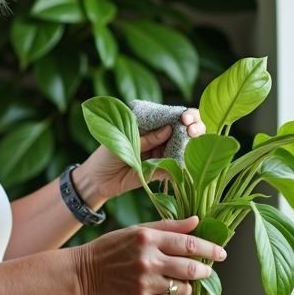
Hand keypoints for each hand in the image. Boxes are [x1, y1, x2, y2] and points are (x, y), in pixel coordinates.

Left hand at [75, 108, 206, 200]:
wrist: (98, 180)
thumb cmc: (107, 154)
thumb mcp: (126, 141)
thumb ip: (147, 138)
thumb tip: (170, 128)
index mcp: (152, 126)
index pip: (174, 116)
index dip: (185, 115)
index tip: (185, 118)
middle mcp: (161, 139)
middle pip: (186, 130)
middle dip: (195, 126)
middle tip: (192, 130)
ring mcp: (164, 155)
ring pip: (186, 148)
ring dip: (194, 144)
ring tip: (193, 140)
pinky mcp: (163, 172)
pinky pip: (178, 168)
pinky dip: (185, 164)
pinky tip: (189, 159)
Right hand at [75, 216, 226, 294]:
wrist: (84, 272)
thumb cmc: (111, 248)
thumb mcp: (138, 230)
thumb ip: (168, 226)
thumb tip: (197, 221)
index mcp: (148, 238)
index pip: (189, 243)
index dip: (210, 249)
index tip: (221, 253)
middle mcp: (148, 260)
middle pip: (190, 268)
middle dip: (203, 270)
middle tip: (206, 270)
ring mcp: (144, 283)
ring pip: (182, 288)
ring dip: (188, 286)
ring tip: (182, 282)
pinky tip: (170, 294)